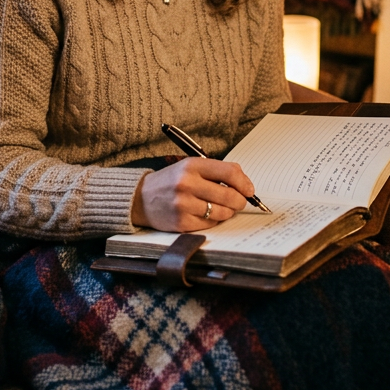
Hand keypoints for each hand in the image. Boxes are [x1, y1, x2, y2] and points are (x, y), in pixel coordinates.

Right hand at [130, 157, 254, 231]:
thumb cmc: (171, 181)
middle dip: (240, 201)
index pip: (229, 172)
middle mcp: (187, 184)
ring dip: (227, 212)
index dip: (244, 183)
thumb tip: (245, 184)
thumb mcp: (190, 167)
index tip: (249, 190)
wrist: (140, 198)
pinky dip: (213, 220)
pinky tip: (205, 214)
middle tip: (239, 202)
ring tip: (222, 208)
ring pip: (222, 212)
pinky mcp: (182, 222)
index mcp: (192, 166)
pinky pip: (210, 223)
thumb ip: (216, 171)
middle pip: (230, 195)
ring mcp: (184, 204)